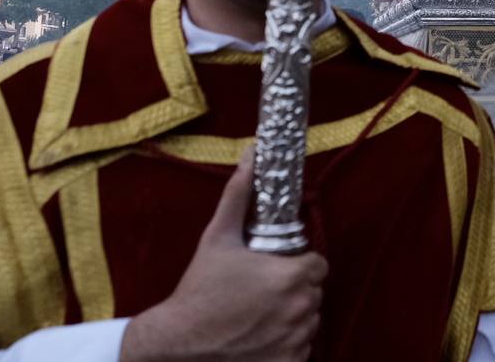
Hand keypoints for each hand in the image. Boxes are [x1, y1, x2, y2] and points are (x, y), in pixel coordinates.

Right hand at [120, 148, 328, 361]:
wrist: (176, 342)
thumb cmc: (198, 289)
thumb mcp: (218, 237)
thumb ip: (239, 194)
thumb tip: (252, 153)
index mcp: (291, 276)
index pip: (318, 265)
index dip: (301, 265)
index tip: (278, 269)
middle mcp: (301, 309)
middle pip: (314, 293)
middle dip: (295, 290)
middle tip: (263, 292)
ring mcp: (295, 341)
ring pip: (309, 322)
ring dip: (293, 318)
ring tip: (260, 316)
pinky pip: (300, 351)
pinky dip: (287, 346)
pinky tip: (261, 340)